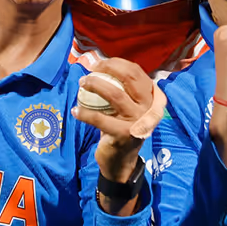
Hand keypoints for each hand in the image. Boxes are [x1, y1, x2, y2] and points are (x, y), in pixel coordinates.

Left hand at [72, 58, 153, 188]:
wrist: (121, 161)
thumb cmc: (120, 127)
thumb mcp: (127, 107)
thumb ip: (122, 89)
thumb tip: (99, 66)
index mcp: (151, 98)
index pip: (136, 72)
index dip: (117, 63)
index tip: (100, 64)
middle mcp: (148, 108)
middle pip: (129, 78)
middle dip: (108, 69)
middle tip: (90, 71)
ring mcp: (138, 121)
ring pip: (115, 94)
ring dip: (95, 85)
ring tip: (82, 84)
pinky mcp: (124, 134)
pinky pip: (100, 118)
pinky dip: (84, 113)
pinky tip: (75, 110)